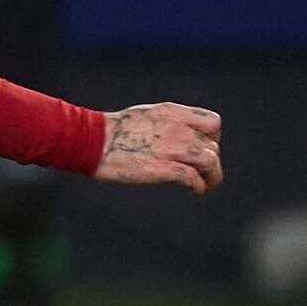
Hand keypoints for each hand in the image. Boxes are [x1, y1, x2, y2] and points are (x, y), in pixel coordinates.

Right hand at [95, 102, 223, 191]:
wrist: (93, 140)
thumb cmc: (114, 130)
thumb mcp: (148, 114)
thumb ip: (169, 121)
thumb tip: (180, 132)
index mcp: (173, 113)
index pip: (213, 123)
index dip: (213, 139)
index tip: (202, 149)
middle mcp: (178, 128)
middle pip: (212, 147)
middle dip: (210, 162)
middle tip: (201, 174)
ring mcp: (172, 148)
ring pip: (210, 162)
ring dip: (212, 177)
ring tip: (205, 185)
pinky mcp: (163, 168)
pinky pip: (193, 178)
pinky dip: (198, 187)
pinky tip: (194, 192)